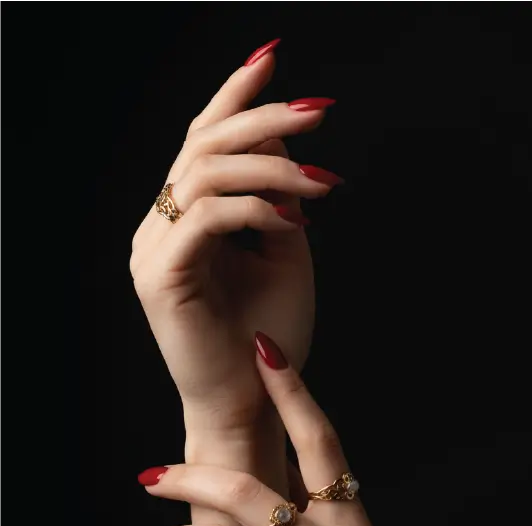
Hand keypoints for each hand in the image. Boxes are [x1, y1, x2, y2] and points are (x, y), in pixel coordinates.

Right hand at [130, 39, 341, 433]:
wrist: (250, 403)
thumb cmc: (267, 335)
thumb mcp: (285, 253)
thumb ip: (280, 199)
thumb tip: (286, 146)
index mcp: (183, 220)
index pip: (202, 143)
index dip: (234, 96)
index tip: (272, 59)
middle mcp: (159, 228)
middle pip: (202, 146)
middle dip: (262, 119)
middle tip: (317, 112)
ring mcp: (153, 251)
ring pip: (206, 174)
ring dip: (272, 168)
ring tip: (322, 180)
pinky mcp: (160, 277)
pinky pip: (207, 218)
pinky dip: (256, 208)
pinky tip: (295, 220)